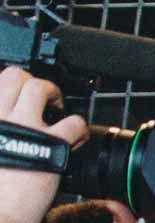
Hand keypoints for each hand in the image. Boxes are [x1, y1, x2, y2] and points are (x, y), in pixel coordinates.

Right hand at [0, 66, 85, 222]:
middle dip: (32, 82)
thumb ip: (1, 139)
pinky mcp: (49, 145)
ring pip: (40, 88)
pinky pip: (73, 123)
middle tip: (42, 99)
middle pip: (14, 76)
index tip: (16, 97)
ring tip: (59, 112)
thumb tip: (5, 138)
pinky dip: (79, 129)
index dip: (8, 88)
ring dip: (55, 96)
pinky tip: (75, 140)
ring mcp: (23, 128)